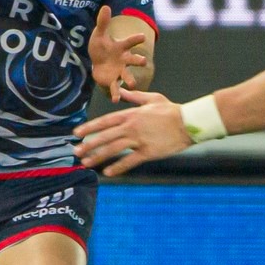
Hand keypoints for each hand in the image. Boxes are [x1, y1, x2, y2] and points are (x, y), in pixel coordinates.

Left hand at [74, 87, 191, 176]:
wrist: (188, 123)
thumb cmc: (171, 110)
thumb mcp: (151, 99)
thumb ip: (134, 97)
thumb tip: (122, 92)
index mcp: (131, 114)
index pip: (105, 121)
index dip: (90, 127)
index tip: (77, 133)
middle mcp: (132, 127)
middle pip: (105, 136)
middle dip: (89, 144)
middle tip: (76, 151)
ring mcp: (139, 140)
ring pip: (114, 149)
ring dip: (98, 156)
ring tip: (86, 163)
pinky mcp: (148, 152)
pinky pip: (130, 161)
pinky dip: (118, 167)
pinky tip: (108, 172)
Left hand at [87, 7, 147, 92]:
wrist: (97, 63)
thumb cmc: (101, 47)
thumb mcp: (99, 35)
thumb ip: (103, 22)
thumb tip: (106, 6)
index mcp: (122, 48)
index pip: (130, 42)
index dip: (136, 39)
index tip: (143, 37)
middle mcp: (124, 60)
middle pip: (133, 60)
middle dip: (138, 61)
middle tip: (143, 62)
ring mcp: (120, 72)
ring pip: (127, 76)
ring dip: (130, 80)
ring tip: (133, 85)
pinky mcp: (113, 82)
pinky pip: (116, 88)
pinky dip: (116, 94)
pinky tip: (115, 100)